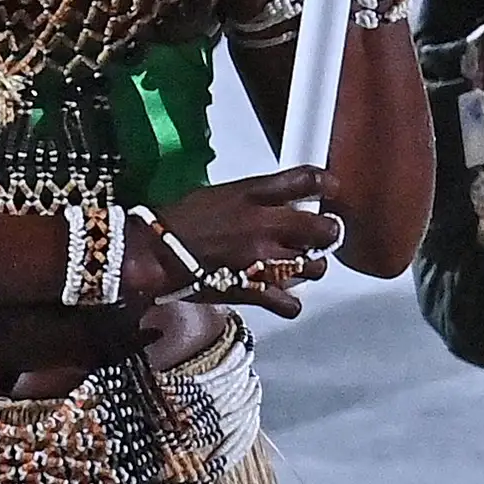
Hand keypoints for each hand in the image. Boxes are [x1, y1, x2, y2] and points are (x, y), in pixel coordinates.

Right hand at [134, 168, 348, 313]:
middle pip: (323, 228)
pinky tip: (282, 296)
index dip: (327, 184)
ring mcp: (263, 261)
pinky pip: (290, 303)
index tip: (331, 190)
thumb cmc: (177, 221)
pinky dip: (290, 303)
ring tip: (301, 266)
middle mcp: (265, 226)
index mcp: (253, 195)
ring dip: (312, 267)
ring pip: (314, 268)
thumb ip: (254, 197)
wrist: (152, 254)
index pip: (306, 180)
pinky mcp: (253, 291)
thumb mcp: (219, 193)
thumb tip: (279, 202)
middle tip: (322, 236)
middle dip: (328, 233)